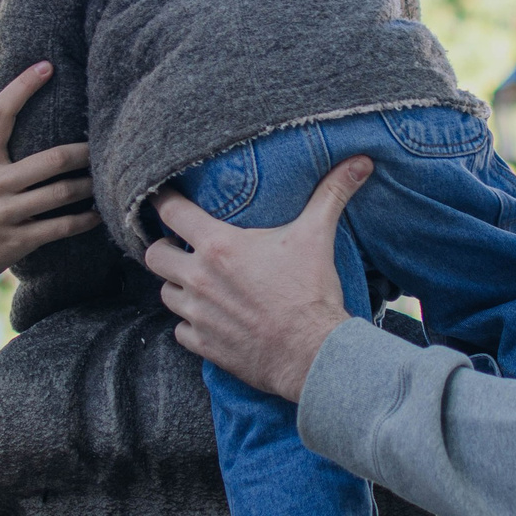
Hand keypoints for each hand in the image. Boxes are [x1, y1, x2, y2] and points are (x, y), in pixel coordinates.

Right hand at [0, 63, 96, 372]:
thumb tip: (36, 136)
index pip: (0, 114)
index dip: (23, 86)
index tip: (46, 66)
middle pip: (52, 158)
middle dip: (84, 153)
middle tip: (106, 146)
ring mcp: (4, 214)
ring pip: (62, 192)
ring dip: (90, 187)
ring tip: (107, 181)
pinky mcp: (15, 242)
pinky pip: (61, 227)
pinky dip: (85, 220)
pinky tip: (97, 216)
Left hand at [144, 158, 372, 402]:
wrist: (312, 354)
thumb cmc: (310, 292)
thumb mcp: (317, 235)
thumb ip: (331, 194)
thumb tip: (360, 161)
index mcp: (218, 247)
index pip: (171, 212)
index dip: (163, 202)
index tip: (164, 199)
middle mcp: (199, 279)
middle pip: (155, 255)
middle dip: (165, 248)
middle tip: (182, 247)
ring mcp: (197, 314)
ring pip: (165, 294)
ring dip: (178, 286)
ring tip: (200, 282)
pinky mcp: (203, 344)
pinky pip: (179, 330)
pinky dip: (190, 324)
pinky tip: (210, 317)